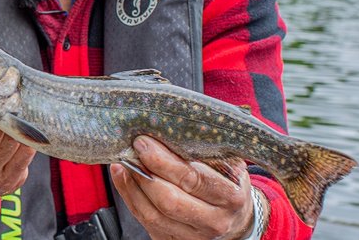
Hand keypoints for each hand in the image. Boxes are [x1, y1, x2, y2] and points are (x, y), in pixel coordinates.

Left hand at [110, 135, 254, 239]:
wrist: (234, 219)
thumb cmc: (226, 184)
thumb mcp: (227, 165)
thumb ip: (204, 150)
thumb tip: (166, 129)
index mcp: (231, 197)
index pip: (192, 179)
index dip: (164, 161)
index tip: (144, 143)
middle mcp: (214, 221)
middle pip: (169, 200)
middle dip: (145, 172)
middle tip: (132, 151)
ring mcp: (194, 236)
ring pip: (153, 214)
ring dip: (132, 186)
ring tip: (124, 163)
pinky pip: (145, 222)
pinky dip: (129, 197)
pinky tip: (124, 178)